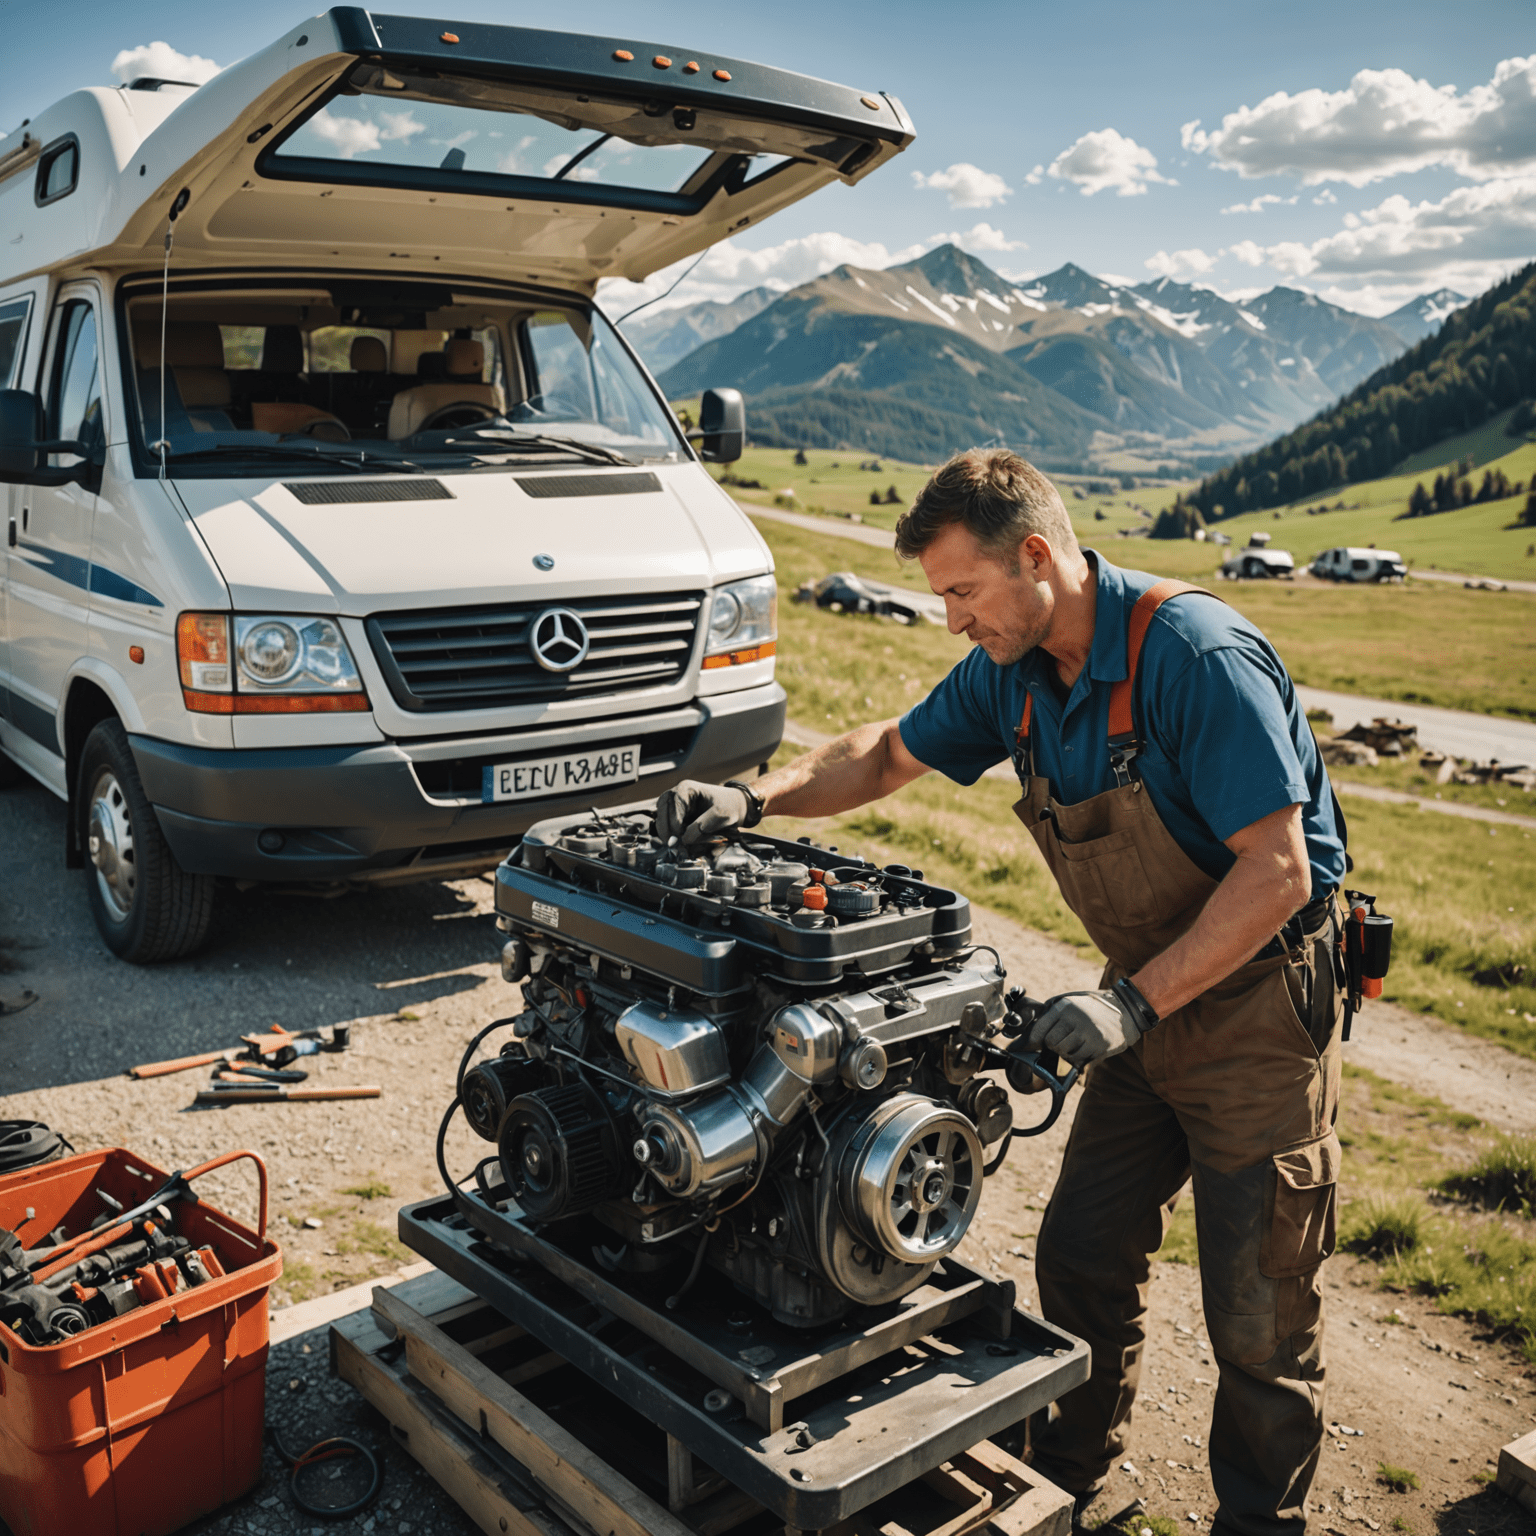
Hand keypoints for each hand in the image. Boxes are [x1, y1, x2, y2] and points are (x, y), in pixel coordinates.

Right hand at [655, 780, 750, 846]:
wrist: (735, 807)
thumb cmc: (729, 806)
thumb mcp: (720, 815)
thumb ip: (702, 826)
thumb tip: (685, 839)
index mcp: (686, 789)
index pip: (672, 805)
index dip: (674, 823)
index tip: (680, 839)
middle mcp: (677, 795)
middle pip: (662, 813)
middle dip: (667, 831)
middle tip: (675, 846)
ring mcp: (675, 806)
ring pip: (663, 821)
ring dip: (669, 835)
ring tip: (680, 848)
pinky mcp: (677, 817)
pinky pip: (669, 828)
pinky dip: (673, 837)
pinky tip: (682, 845)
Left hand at [1024, 989, 1142, 1068]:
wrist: (1125, 1010)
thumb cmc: (1090, 1007)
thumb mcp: (1068, 1002)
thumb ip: (1047, 1014)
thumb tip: (1024, 1035)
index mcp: (1064, 1006)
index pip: (1039, 1030)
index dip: (1030, 1043)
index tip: (1023, 1049)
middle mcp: (1075, 1018)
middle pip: (1050, 1044)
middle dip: (1052, 1047)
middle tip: (1059, 1043)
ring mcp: (1088, 1033)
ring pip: (1064, 1053)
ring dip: (1065, 1053)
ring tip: (1073, 1045)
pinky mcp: (1100, 1046)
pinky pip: (1079, 1060)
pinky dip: (1078, 1059)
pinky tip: (1083, 1049)